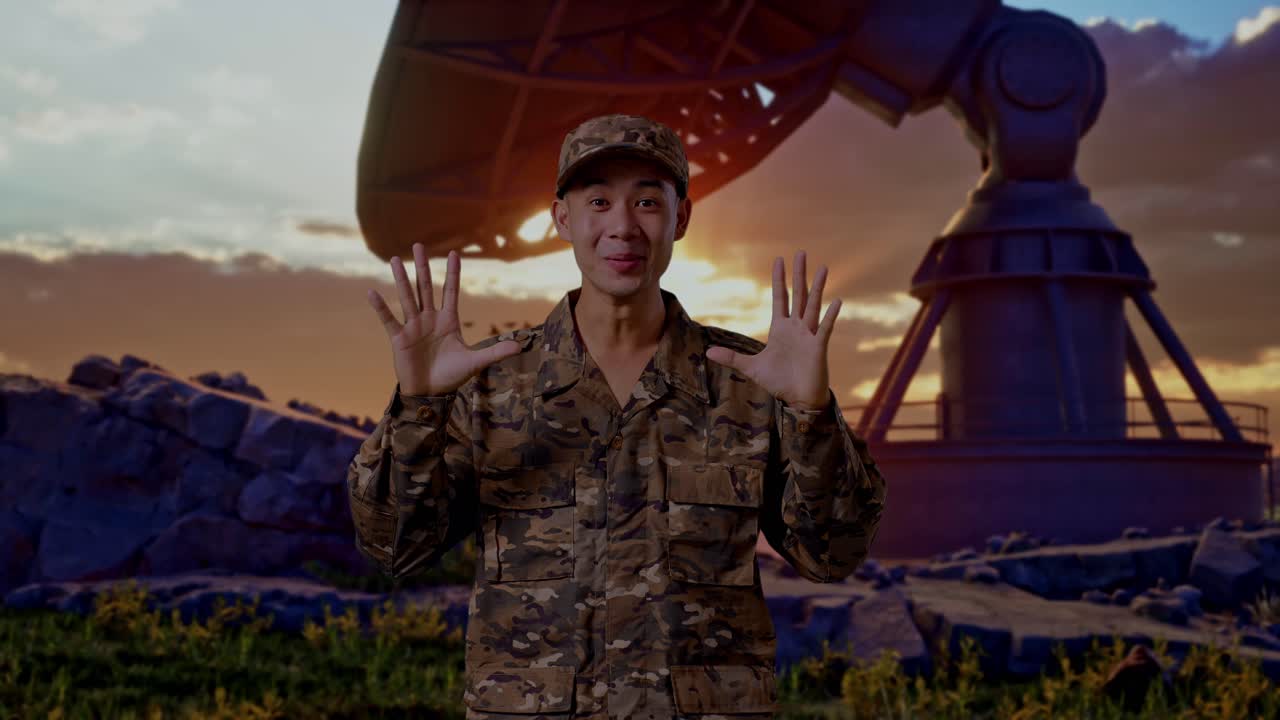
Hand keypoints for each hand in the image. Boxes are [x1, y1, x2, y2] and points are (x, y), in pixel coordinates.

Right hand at [366, 244, 520, 395]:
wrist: (431, 393)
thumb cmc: (451, 376)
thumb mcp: (475, 363)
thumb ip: (495, 352)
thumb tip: (521, 347)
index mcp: (448, 321)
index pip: (451, 291)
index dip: (453, 273)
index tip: (454, 253)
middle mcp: (430, 319)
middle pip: (426, 287)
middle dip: (423, 266)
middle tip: (419, 244)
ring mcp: (414, 326)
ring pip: (407, 297)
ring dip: (402, 278)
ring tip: (397, 259)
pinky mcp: (400, 338)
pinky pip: (389, 319)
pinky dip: (381, 307)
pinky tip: (372, 293)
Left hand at [705, 250, 840, 409]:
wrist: (798, 399)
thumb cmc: (779, 382)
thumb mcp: (751, 368)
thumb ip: (732, 358)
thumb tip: (708, 353)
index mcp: (780, 329)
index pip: (780, 298)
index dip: (779, 279)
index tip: (779, 260)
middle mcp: (796, 327)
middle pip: (798, 295)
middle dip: (798, 274)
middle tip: (801, 252)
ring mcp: (809, 335)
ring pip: (813, 306)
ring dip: (817, 287)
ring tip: (822, 268)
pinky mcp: (819, 347)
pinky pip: (825, 328)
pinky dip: (831, 316)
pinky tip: (837, 301)